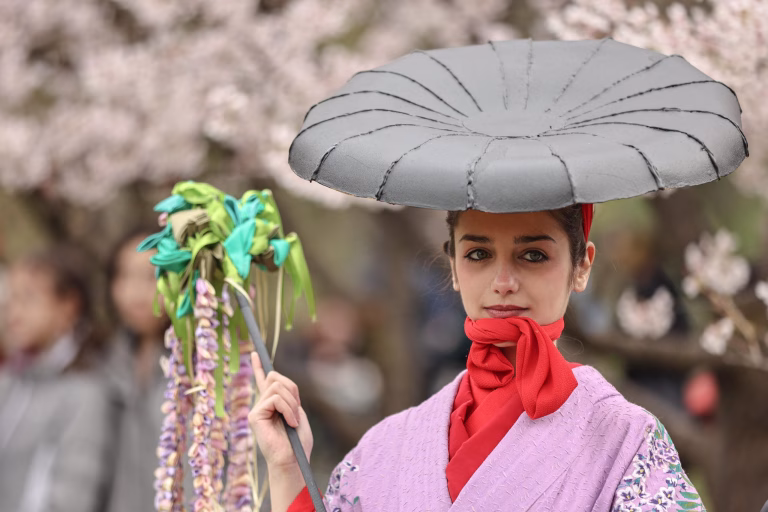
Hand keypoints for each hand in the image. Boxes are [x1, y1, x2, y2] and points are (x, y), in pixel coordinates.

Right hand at [248, 352, 313, 473]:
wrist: (293, 460)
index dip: (259, 367)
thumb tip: (275, 378)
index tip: (255, 353)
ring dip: (292, 403)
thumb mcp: (297, 411)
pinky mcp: (254, 415)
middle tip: (295, 412)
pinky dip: (288, 409)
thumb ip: (287, 394)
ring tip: (292, 421)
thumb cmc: (297, 441)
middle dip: (292, 391)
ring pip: (277, 387)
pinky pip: (275, 398)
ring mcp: (256, 409)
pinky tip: (289, 423)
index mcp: (272, 404)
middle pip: (276, 378)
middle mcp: (261, 405)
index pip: (263, 381)